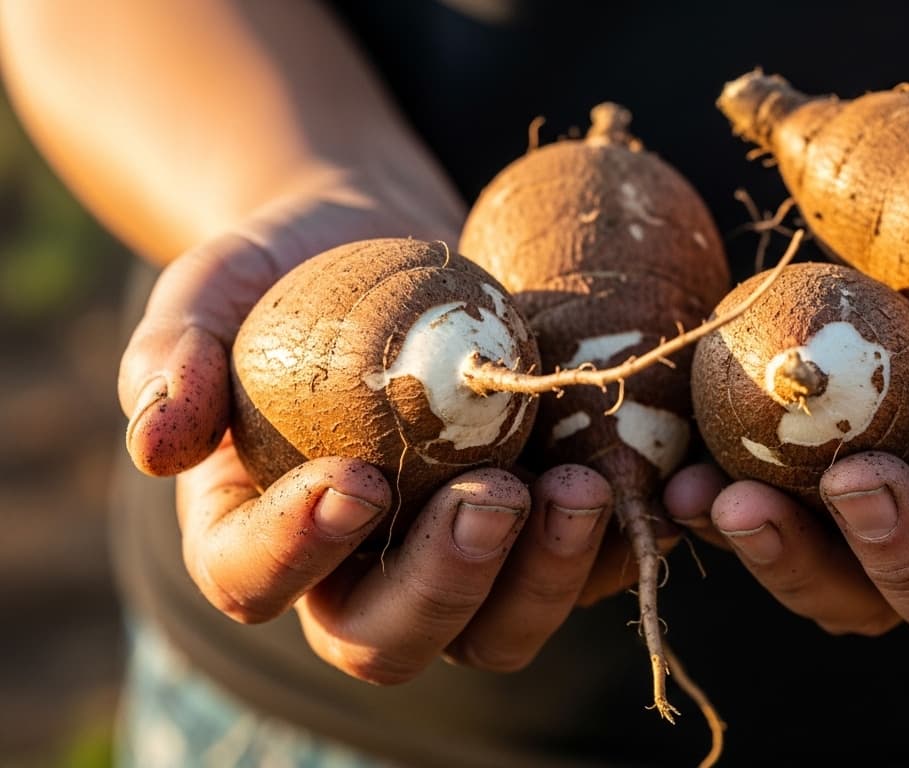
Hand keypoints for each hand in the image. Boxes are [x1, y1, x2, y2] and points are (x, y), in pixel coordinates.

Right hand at [117, 177, 616, 681]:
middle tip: (492, 493)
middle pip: (386, 639)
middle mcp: (354, 572)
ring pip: (492, 634)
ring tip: (576, 486)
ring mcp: (451, 562)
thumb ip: (173, 353)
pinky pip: (574, 577)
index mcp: (254, 530)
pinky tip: (637, 482)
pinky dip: (608, 546)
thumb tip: (155, 444)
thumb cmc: (288, 272)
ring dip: (541, 579)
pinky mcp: (529, 535)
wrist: (389, 245)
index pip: (252, 580)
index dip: (300, 548)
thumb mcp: (213, 287)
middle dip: (445, 583)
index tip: (359, 477)